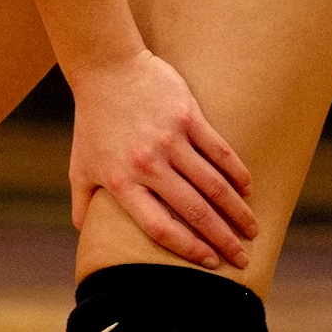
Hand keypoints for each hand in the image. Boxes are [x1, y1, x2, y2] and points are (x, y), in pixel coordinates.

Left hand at [68, 50, 257, 268]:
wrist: (106, 68)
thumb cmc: (93, 122)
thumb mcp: (80, 167)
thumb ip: (83, 204)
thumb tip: (85, 237)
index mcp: (122, 182)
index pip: (161, 227)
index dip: (188, 248)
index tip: (209, 263)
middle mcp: (148, 165)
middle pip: (193, 211)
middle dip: (221, 239)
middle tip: (241, 258)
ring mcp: (170, 139)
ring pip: (212, 184)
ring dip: (236, 210)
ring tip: (252, 228)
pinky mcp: (187, 116)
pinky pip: (219, 150)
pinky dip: (236, 172)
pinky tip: (248, 188)